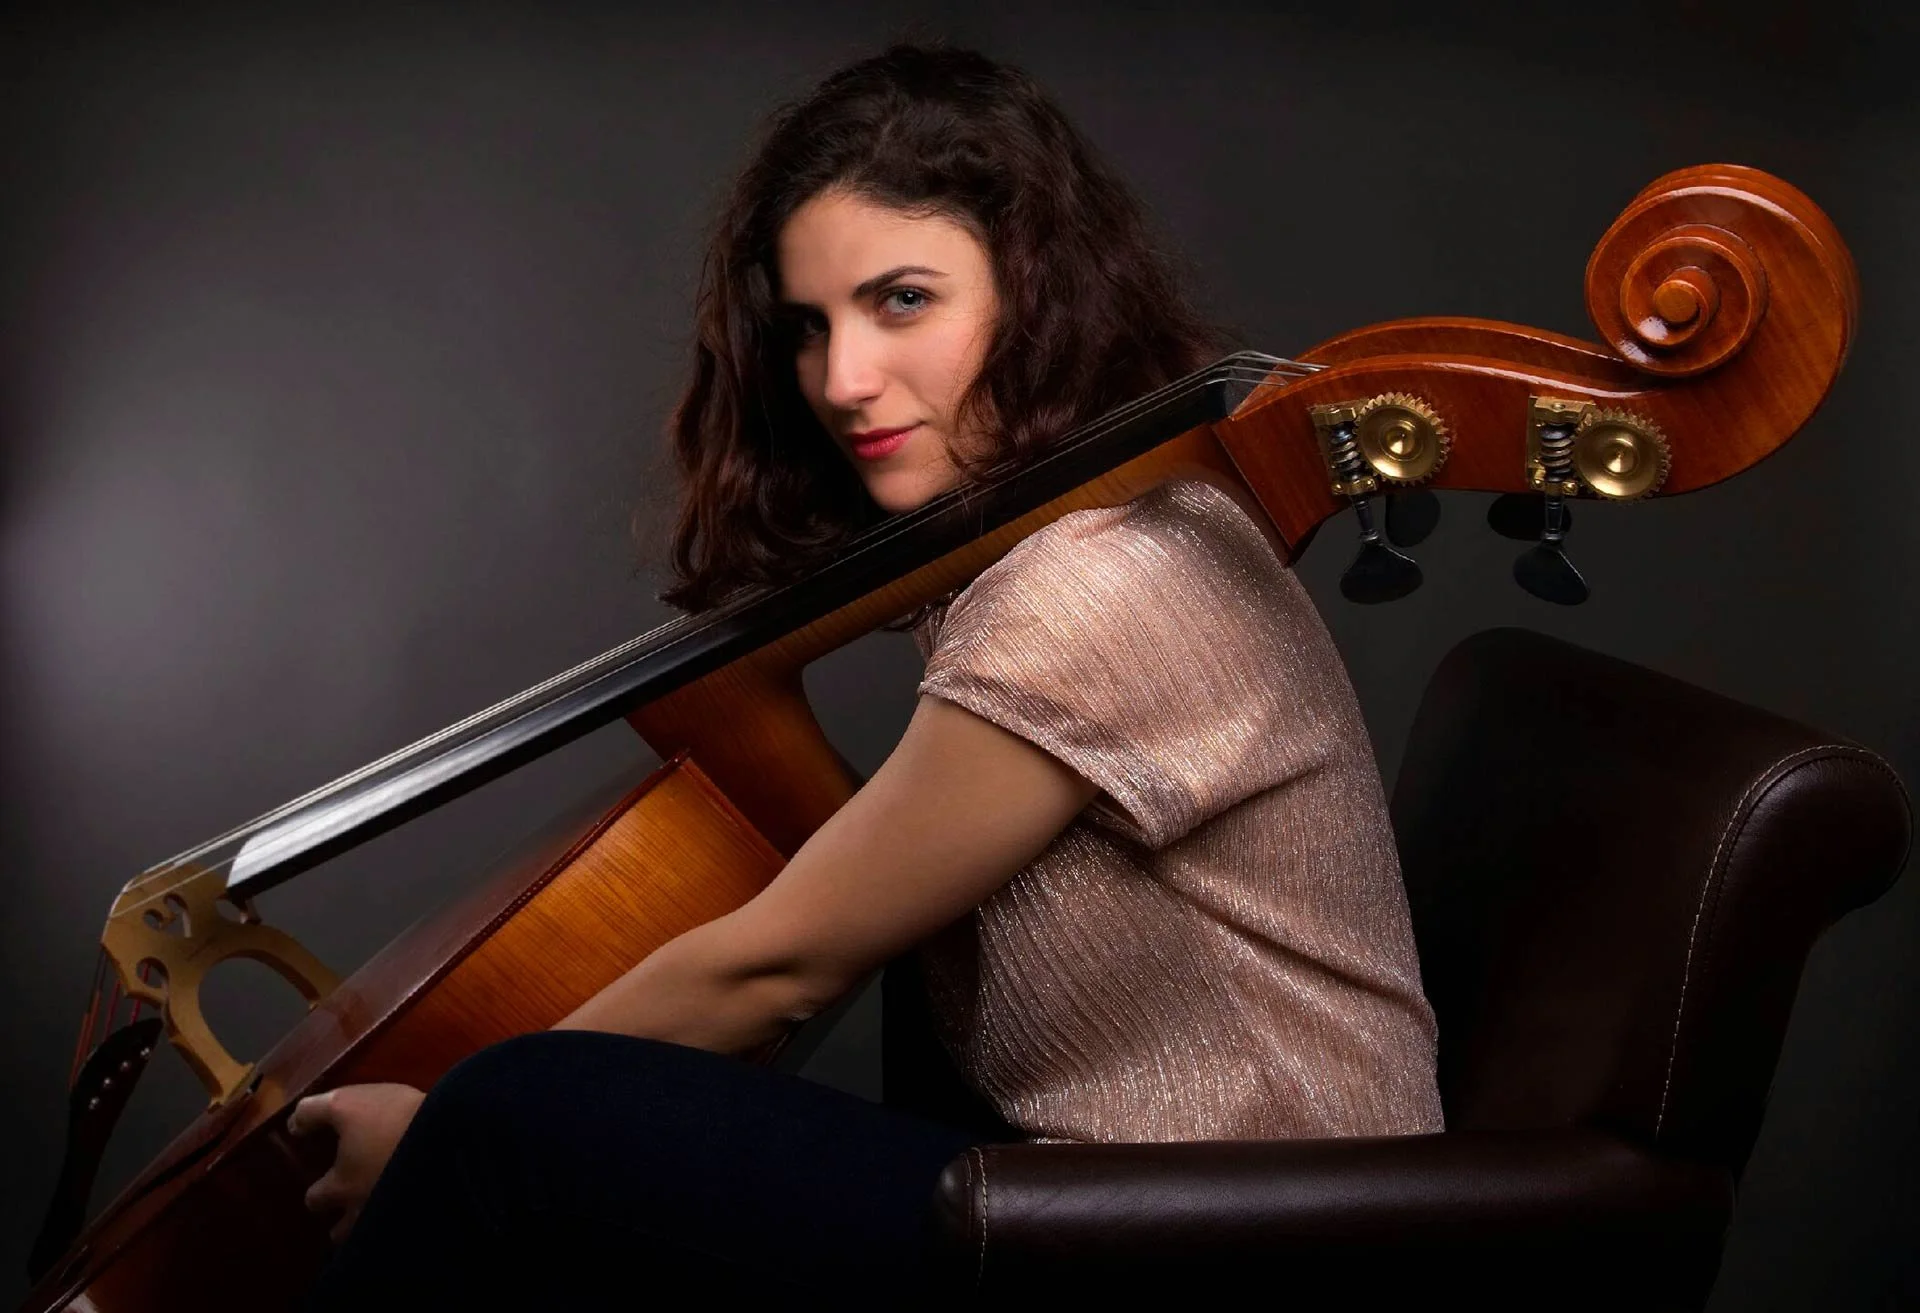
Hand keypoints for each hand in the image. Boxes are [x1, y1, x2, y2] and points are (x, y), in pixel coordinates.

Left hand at [287, 1083, 425, 1242]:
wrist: (452, 1136)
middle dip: (343, 1223)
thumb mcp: (347, 1102)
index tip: (323, 1183)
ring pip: (373, 1238)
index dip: (317, 1191)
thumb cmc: (393, 1119)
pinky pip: (406, 1233)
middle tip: (354, 1205)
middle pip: (342, 1234)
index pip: (315, 1200)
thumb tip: (293, 1126)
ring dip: (372, 1227)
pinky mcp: (427, 1218)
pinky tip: (413, 1209)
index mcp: (342, 1186)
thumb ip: (314, 1112)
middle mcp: (364, 1211)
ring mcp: (395, 1219)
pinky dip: (403, 1226)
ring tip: (382, 1212)